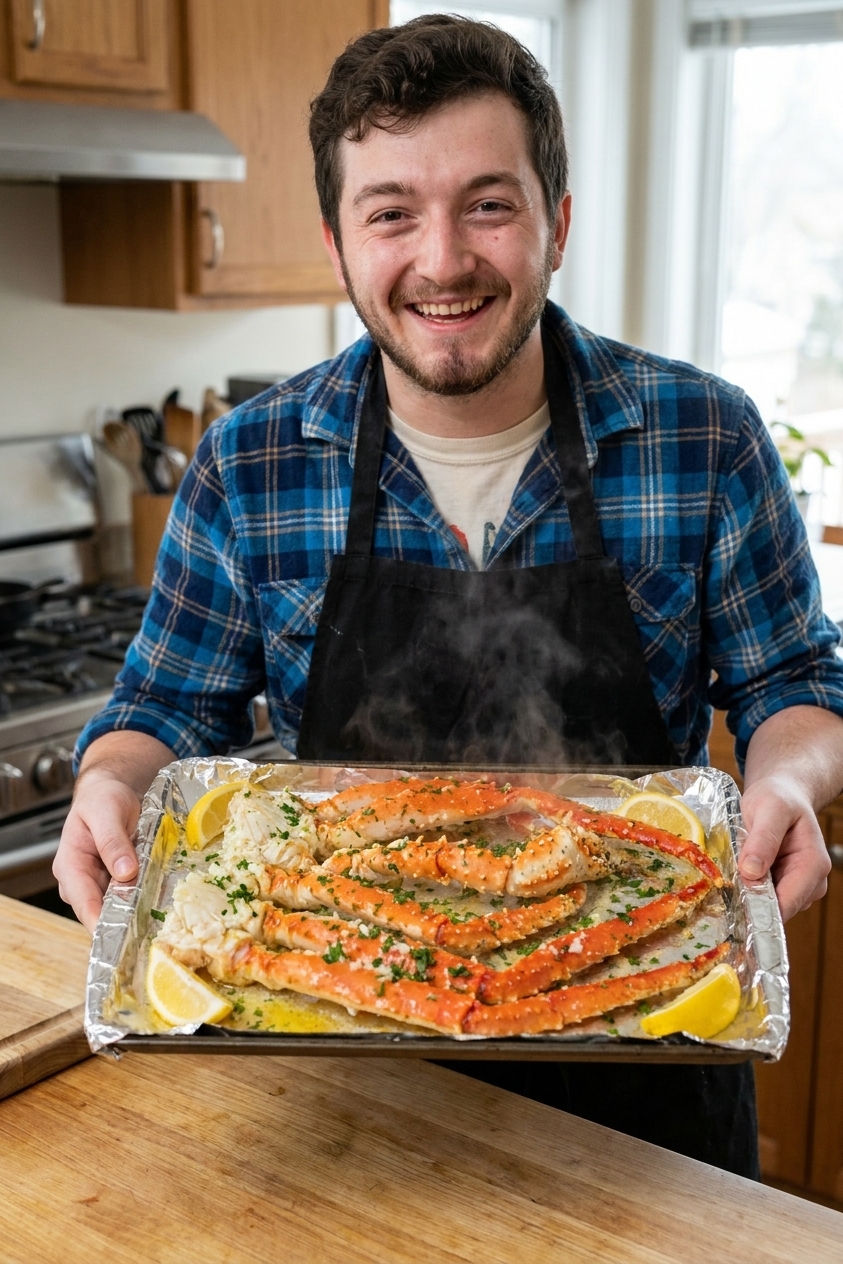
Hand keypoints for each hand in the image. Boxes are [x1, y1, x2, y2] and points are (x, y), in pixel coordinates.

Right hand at [53, 730, 173, 930]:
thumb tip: (124, 873)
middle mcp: (80, 881)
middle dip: (123, 923)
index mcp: (69, 865)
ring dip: (135, 914)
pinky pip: (127, 898)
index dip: (101, 923)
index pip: (84, 902)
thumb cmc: (102, 798)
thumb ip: (113, 841)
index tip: (122, 939)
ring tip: (160, 926)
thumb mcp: (106, 811)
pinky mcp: (115, 882)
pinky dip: (141, 902)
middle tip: (151, 935)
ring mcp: (98, 883)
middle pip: (100, 911)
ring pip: (115, 908)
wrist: (111, 790)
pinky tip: (159, 908)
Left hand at [738, 775, 830, 921]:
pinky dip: (748, 890)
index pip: (789, 902)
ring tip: (730, 877)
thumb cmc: (779, 797)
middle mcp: (811, 881)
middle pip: (778, 909)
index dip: (760, 908)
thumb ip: (763, 839)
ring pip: (769, 906)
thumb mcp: (770, 809)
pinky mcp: (782, 885)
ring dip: (748, 896)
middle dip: (751, 902)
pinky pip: (763, 897)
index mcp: (813, 865)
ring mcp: (798, 886)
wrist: (781, 793)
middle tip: (724, 888)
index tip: (734, 905)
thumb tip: (751, 872)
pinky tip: (736, 876)